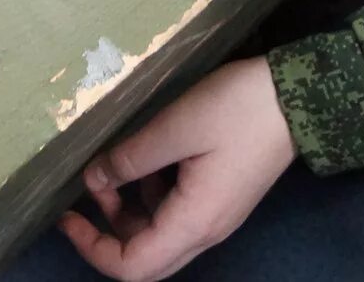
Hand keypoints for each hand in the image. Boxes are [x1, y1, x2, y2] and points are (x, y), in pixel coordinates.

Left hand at [60, 56, 296, 280]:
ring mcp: (215, 215)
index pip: (133, 267)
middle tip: (83, 193)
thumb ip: (131, 158)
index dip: (92, 249)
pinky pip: (175, 212)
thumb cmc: (237, 111)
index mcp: (193, 222)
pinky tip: (146, 158)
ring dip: (127, 209)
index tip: (66, 216)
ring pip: (158, 234)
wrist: (297, 98)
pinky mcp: (219, 197)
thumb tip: (92, 179)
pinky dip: (150, 195)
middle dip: (106, 232)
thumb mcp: (176, 126)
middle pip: (145, 258)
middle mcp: (205, 230)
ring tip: (111, 165)